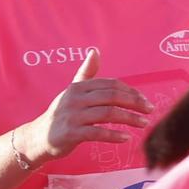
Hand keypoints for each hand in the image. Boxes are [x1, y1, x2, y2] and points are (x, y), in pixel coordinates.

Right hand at [22, 50, 154, 162]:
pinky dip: (114, 135)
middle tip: (150, 110)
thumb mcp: (73, 91)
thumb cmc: (61, 113)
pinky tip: (126, 138)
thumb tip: (95, 50)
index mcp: (78, 87)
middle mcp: (75, 99)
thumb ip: (86, 73)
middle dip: (135, 102)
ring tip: (144, 123)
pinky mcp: (71, 133)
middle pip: (112, 96)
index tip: (145, 100)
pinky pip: (97, 132)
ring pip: (108, 113)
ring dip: (130, 118)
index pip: (111, 84)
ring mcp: (72, 116)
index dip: (131, 91)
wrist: (38, 138)